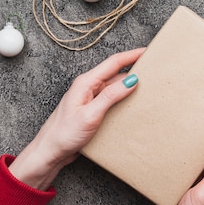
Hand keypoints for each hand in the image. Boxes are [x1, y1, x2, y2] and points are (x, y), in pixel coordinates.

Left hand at [9, 48, 144, 189]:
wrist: (50, 153)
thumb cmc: (63, 134)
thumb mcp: (90, 114)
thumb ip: (110, 96)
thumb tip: (131, 80)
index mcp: (86, 83)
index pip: (114, 63)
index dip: (132, 55)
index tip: (147, 51)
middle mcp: (89, 87)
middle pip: (117, 74)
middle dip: (135, 70)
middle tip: (153, 71)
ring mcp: (91, 98)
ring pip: (116, 87)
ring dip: (130, 87)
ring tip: (147, 89)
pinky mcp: (94, 110)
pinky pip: (113, 99)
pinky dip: (124, 99)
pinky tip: (132, 105)